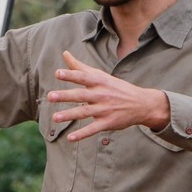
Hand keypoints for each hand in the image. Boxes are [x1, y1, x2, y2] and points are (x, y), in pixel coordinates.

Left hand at [47, 51, 169, 141]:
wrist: (141, 103)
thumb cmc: (116, 87)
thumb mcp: (100, 75)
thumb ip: (80, 66)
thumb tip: (64, 53)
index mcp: (99, 82)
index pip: (83, 77)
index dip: (71, 75)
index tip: (58, 73)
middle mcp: (101, 95)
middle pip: (81, 95)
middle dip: (65, 96)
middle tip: (50, 96)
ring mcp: (104, 109)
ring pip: (84, 112)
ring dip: (69, 115)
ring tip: (55, 117)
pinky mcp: (107, 123)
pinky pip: (93, 129)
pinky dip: (82, 134)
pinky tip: (70, 138)